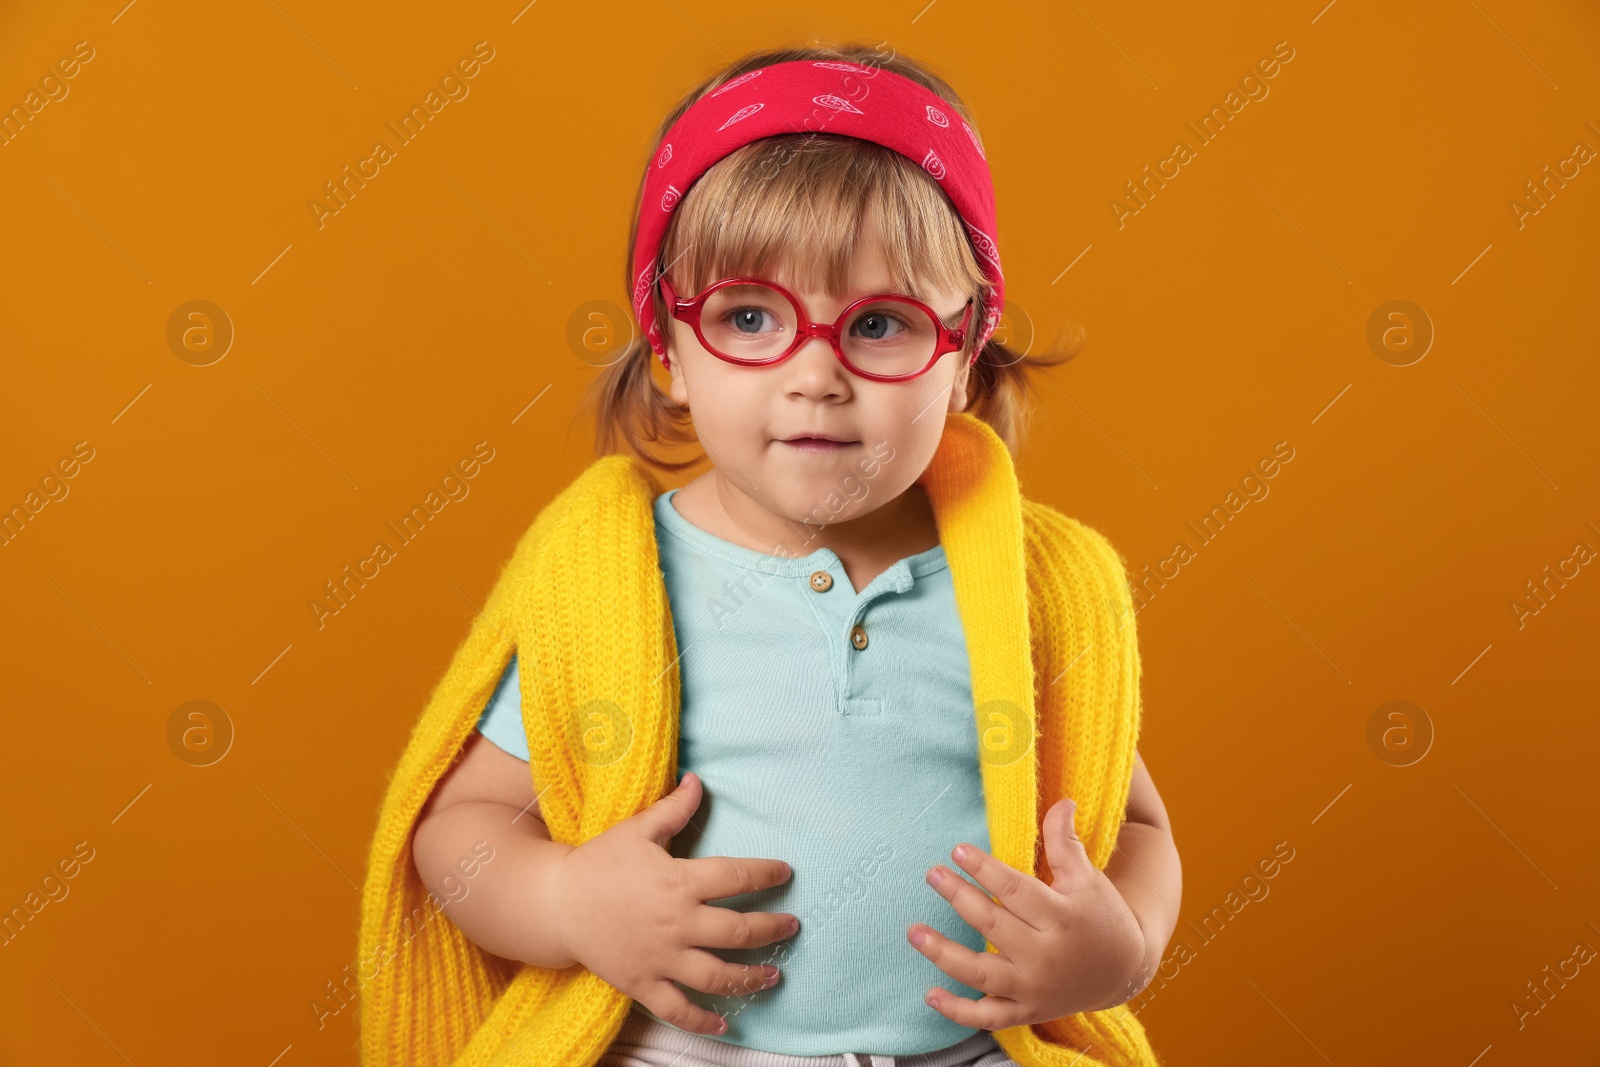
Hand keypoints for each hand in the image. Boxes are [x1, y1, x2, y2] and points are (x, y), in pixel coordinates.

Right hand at [545, 772, 799, 1035]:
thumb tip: (699, 780)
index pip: (736, 876)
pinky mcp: (642, 983)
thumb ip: (674, 809)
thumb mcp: (636, 829)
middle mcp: (675, 923)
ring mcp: (660, 958)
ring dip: (751, 977)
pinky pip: (678, 1009)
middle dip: (772, 929)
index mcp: (678, 881)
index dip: (767, 874)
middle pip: (737, 931)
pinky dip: (703, 1020)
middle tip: (792, 927)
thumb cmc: (599, 863)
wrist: (555, 904)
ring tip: (774, 975)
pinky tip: (725, 1022)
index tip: (786, 873)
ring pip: (717, 976)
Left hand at [908, 797, 1148, 1028]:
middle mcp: (1045, 955)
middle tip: (932, 875)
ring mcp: (1033, 987)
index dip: (985, 870)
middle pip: (993, 926)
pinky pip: (987, 1015)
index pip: (1016, 891)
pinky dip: (958, 1011)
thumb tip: (1061, 800)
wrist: (1124, 972)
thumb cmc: (1101, 917)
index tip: (958, 850)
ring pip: (981, 973)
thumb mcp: (1088, 879)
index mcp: (1062, 917)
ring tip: (914, 931)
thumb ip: (1066, 843)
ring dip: (944, 953)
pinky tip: (930, 993)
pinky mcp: (1025, 1011)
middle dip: (959, 899)